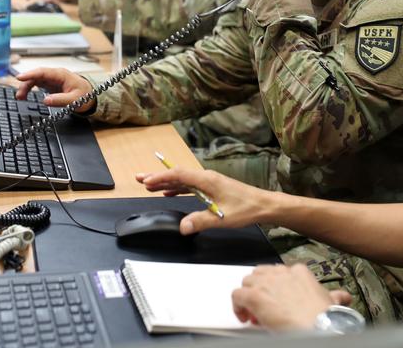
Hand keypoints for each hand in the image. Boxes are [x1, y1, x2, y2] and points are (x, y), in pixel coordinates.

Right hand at [15, 67, 94, 110]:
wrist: (89, 96)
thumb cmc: (84, 95)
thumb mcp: (75, 100)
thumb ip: (60, 100)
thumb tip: (46, 100)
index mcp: (61, 74)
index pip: (43, 72)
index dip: (30, 74)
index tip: (20, 77)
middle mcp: (55, 75)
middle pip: (36, 76)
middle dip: (25, 83)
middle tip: (19, 95)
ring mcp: (52, 79)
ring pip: (34, 80)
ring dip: (26, 87)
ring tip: (20, 97)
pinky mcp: (50, 84)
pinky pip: (36, 84)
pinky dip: (29, 89)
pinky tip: (25, 95)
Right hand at [134, 168, 274, 233]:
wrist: (263, 205)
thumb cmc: (246, 208)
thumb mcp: (221, 217)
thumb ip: (200, 221)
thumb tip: (182, 227)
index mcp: (207, 180)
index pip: (178, 175)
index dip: (160, 178)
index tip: (146, 181)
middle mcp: (206, 178)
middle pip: (177, 174)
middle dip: (157, 176)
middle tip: (139, 178)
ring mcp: (209, 182)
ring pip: (182, 180)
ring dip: (165, 182)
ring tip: (148, 185)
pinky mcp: (213, 188)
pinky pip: (190, 186)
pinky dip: (177, 188)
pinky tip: (170, 193)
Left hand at [231, 264, 352, 329]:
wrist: (319, 327)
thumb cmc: (324, 318)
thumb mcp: (331, 302)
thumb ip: (334, 296)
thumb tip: (343, 297)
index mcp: (299, 272)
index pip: (278, 272)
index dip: (274, 287)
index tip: (276, 299)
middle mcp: (280, 274)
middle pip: (259, 274)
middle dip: (259, 290)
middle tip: (263, 308)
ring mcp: (266, 284)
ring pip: (246, 282)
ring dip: (247, 297)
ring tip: (253, 313)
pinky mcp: (255, 296)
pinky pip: (237, 295)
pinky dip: (237, 306)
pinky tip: (243, 316)